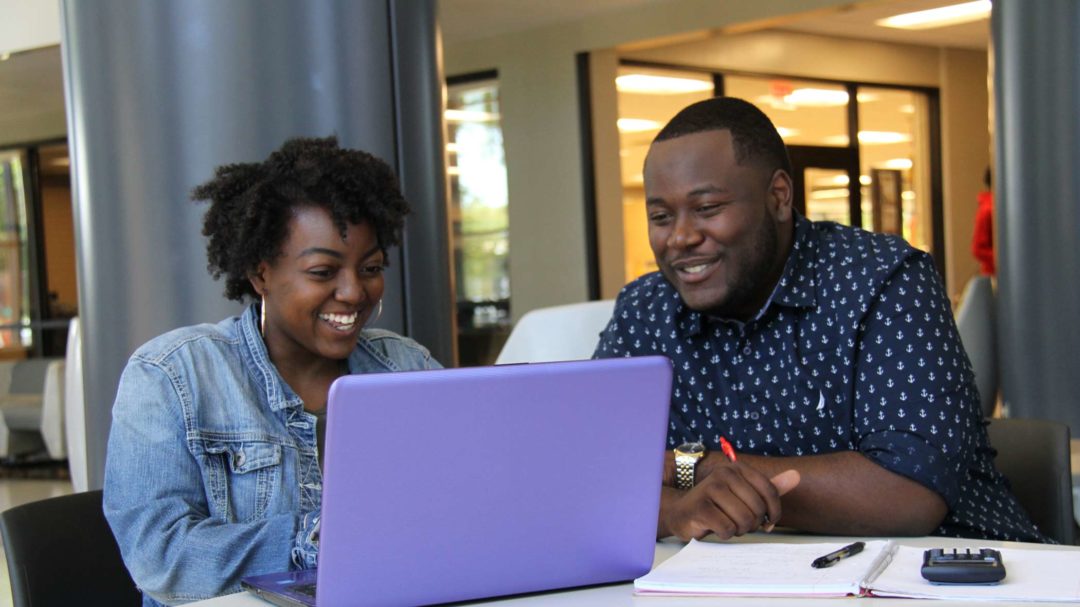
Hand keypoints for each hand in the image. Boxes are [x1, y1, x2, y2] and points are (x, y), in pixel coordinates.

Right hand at [658, 462, 799, 540]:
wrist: (682, 512)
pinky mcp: (700, 507)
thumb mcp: (745, 494)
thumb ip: (771, 487)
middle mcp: (724, 474)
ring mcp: (710, 488)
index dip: (774, 512)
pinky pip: (727, 528)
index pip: (770, 491)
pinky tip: (717, 528)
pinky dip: (726, 534)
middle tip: (741, 523)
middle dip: (753, 523)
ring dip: (739, 530)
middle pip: (757, 508)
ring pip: (744, 520)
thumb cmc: (718, 505)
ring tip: (729, 524)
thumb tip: (796, 475)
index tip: (769, 522)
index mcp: (738, 468)